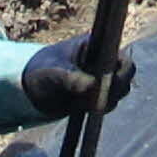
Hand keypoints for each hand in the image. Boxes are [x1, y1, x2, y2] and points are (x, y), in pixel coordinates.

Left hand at [22, 36, 138, 116]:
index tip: (109, 86)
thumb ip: (71, 78)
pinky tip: (79, 107)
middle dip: (115, 91)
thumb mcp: (54, 72)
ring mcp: (101, 79)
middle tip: (96, 101)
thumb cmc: (41, 70)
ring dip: (106, 101)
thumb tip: (92, 87)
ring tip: (80, 103)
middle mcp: (103, 62)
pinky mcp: (96, 96)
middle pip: (126, 78)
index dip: (122, 73)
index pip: (123, 58)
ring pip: (118, 93)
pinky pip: (107, 104)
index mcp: (97, 47)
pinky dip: (98, 109)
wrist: (30, 88)